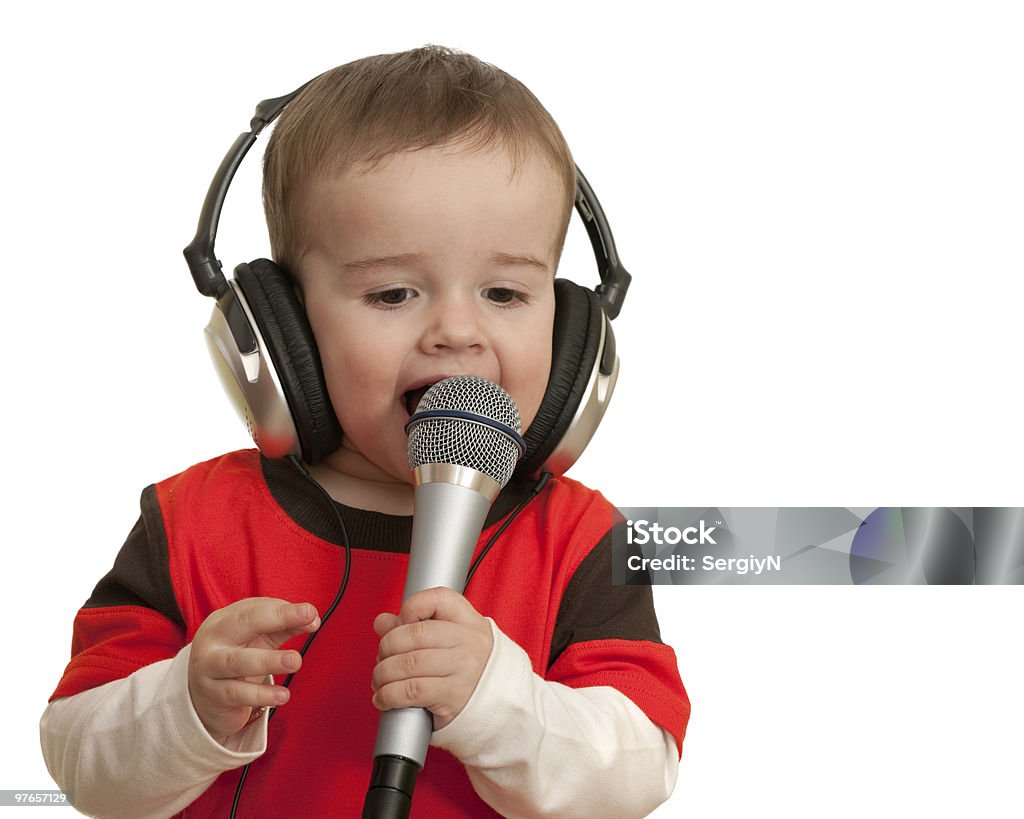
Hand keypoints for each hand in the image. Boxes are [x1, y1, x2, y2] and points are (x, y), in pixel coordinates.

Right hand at [187, 597, 319, 742]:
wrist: (201, 698)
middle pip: (242, 624)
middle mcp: (213, 640)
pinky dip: (261, 695)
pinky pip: (237, 694)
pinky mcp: (212, 696)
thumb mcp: (258, 639)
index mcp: (224, 620)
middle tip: (307, 620)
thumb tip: (313, 619)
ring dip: (269, 660)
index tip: (310, 611)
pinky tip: (282, 695)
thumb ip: (285, 626)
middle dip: (276, 619)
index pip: (255, 608)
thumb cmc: (236, 658)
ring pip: (237, 662)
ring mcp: (208, 668)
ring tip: (295, 661)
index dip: (284, 609)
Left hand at [372, 587, 492, 729]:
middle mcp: (468, 641)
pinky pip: (411, 691)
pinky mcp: (453, 696)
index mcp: (468, 620)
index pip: (437, 599)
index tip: (401, 622)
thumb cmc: (469, 667)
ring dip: (383, 674)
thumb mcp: (451, 638)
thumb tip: (382, 622)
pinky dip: (388, 695)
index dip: (411, 607)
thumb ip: (415, 626)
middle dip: (387, 647)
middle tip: (382, 658)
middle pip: (414, 635)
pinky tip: (384, 698)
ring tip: (379, 680)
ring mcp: (463, 668)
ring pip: (408, 664)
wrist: (499, 702)